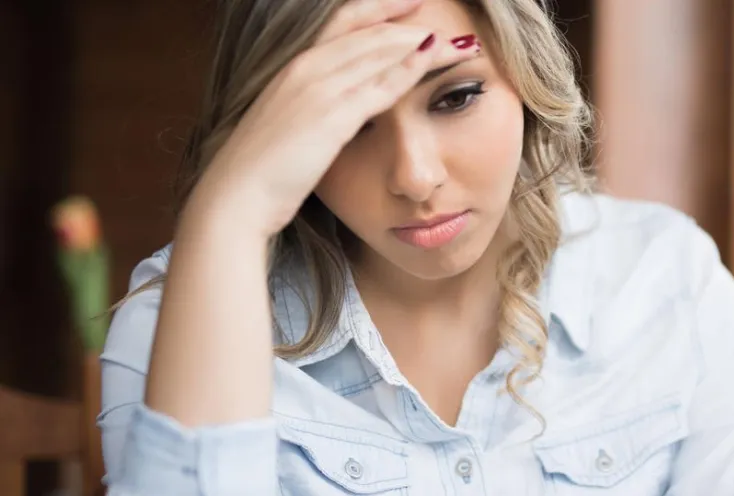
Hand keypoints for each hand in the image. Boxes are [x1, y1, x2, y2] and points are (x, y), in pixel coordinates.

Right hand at [184, 0, 472, 238]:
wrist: (235, 196)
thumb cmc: (261, 170)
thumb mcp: (287, 126)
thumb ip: (311, 110)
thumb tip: (335, 112)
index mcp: (293, 67)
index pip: (344, 22)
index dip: (381, 9)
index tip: (411, 3)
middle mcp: (305, 68)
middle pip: (369, 32)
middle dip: (409, 24)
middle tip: (445, 21)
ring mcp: (317, 90)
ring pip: (378, 53)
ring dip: (420, 45)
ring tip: (456, 42)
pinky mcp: (330, 118)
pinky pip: (378, 87)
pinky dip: (407, 71)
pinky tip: (432, 62)